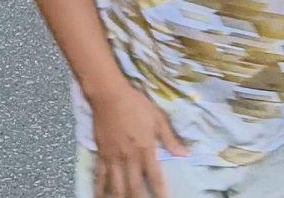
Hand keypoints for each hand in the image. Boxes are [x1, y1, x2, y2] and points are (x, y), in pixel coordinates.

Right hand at [80, 82, 183, 197]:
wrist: (109, 96)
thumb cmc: (136, 105)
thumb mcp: (158, 119)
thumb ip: (170, 139)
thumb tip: (184, 154)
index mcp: (146, 149)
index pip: (155, 177)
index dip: (161, 193)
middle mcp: (129, 157)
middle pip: (135, 187)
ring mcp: (113, 158)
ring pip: (117, 186)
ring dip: (121, 197)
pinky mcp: (101, 155)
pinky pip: (99, 176)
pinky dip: (100, 188)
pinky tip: (100, 197)